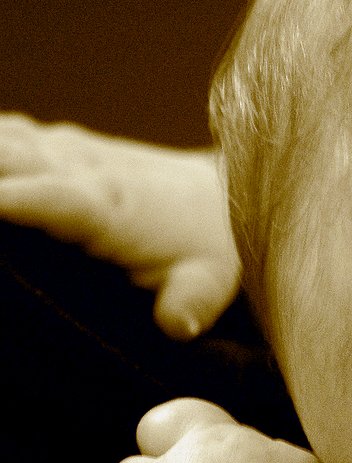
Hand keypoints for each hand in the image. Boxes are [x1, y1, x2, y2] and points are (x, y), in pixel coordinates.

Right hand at [0, 114, 238, 338]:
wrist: (218, 197)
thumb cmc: (209, 249)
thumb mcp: (212, 280)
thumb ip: (191, 302)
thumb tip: (177, 326)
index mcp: (111, 204)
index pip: (51, 196)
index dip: (11, 198)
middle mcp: (81, 166)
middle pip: (9, 156)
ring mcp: (63, 150)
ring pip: (1, 139)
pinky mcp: (53, 145)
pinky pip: (3, 135)